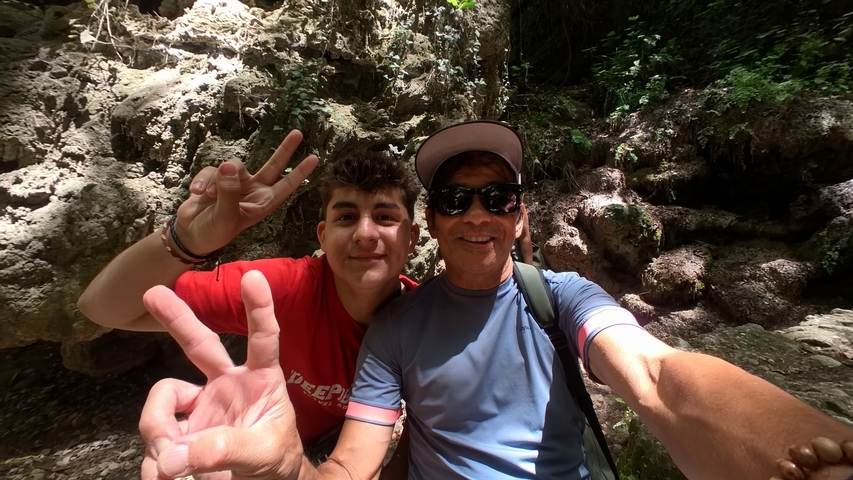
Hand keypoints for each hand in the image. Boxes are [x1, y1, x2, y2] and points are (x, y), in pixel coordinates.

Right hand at [140, 271, 303, 479]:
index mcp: (260, 381)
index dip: (259, 309)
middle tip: (152, 293)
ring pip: (162, 400)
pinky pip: (153, 435)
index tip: (255, 278)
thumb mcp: (264, 454)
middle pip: (198, 344)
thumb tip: (173, 455)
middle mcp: (226, 386)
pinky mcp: (179, 431)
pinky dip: (154, 460)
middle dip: (176, 318)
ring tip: (173, 467)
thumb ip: (227, 449)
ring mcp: (200, 407)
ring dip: (159, 430)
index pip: (263, 340)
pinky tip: (163, 476)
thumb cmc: (277, 462)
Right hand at [175, 130, 318, 255]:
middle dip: (284, 149)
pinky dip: (203, 180)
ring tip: (207, 196)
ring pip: (233, 165)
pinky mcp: (216, 177)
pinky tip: (195, 192)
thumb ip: (229, 193)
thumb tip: (229, 166)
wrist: (189, 233)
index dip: (299, 172)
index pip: (285, 186)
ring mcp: (234, 182)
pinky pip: (211, 169)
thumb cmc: (213, 232)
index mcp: (261, 203)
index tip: (315, 158)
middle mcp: (252, 190)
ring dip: (218, 179)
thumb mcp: (225, 217)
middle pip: (272, 165)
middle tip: (298, 133)